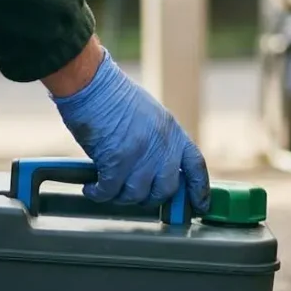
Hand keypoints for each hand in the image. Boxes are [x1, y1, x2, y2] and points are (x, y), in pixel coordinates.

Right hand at [50, 48, 210, 211]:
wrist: (92, 83)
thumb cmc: (112, 97)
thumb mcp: (148, 117)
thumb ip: (156, 143)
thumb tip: (152, 171)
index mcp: (173, 132)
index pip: (195, 166)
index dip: (199, 190)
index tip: (198, 206)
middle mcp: (162, 145)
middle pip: (166, 189)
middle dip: (148, 198)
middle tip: (130, 194)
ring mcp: (141, 154)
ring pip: (136, 194)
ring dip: (119, 196)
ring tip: (105, 188)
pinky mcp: (117, 160)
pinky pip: (110, 191)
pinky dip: (98, 193)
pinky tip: (91, 188)